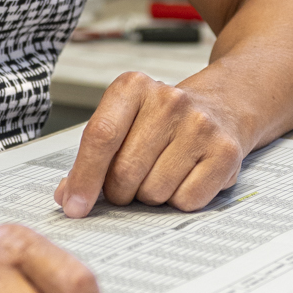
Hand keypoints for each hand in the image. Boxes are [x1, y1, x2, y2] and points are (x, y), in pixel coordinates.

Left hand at [54, 73, 244, 217]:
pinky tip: (184, 179)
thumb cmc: (163, 121)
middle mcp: (169, 101)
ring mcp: (201, 125)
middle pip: (125, 172)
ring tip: (161, 174)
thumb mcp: (124, 122)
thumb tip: (67, 195)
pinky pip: (187, 201)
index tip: (74, 205)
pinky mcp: (225, 152)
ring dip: (150, 197)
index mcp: (134, 87)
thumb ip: (93, 155)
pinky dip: (179, 201)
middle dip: (119, 192)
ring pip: (155, 192)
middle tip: (128, 185)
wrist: (222, 107)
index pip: (101, 136)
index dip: (84, 177)